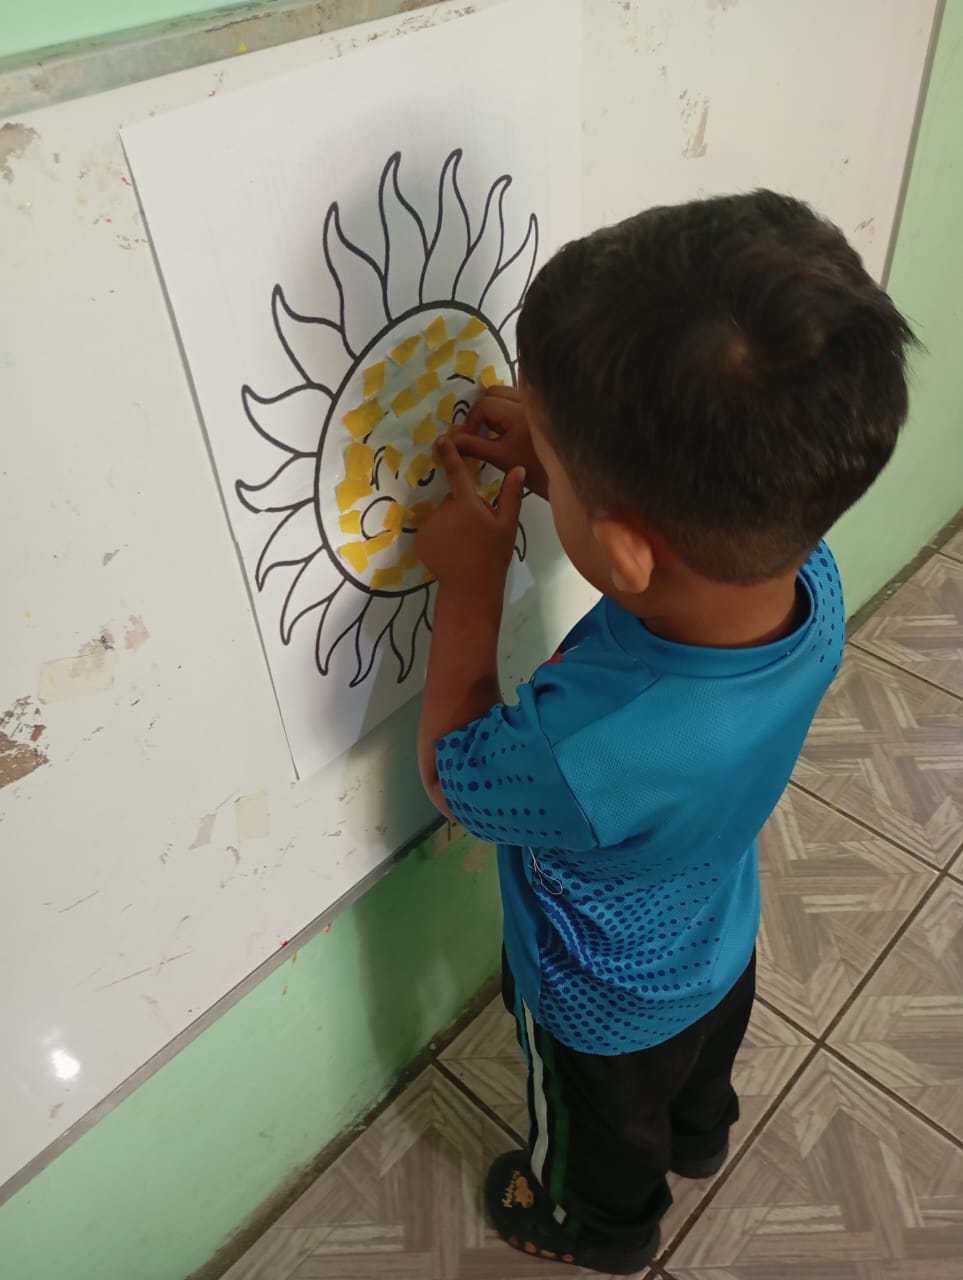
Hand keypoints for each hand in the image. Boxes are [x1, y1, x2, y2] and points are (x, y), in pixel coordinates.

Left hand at [416, 436, 525, 598]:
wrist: (470, 587)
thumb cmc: (493, 555)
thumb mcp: (507, 525)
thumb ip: (511, 495)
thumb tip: (518, 468)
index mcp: (467, 503)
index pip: (457, 471)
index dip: (449, 453)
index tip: (442, 439)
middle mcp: (444, 509)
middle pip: (453, 499)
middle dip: (462, 509)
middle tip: (476, 531)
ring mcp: (430, 524)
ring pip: (442, 515)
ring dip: (451, 523)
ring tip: (465, 544)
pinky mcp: (420, 538)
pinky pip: (432, 530)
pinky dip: (440, 536)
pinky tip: (452, 550)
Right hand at [452, 386, 548, 500]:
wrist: (571, 479)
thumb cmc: (537, 471)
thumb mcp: (502, 459)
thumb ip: (475, 446)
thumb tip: (450, 440)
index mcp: (518, 412)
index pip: (484, 405)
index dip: (472, 421)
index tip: (470, 439)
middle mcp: (530, 400)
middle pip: (495, 392)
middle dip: (483, 410)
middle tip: (481, 432)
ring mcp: (539, 403)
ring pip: (508, 393)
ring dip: (496, 407)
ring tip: (494, 429)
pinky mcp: (545, 409)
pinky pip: (521, 398)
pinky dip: (510, 407)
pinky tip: (510, 427)